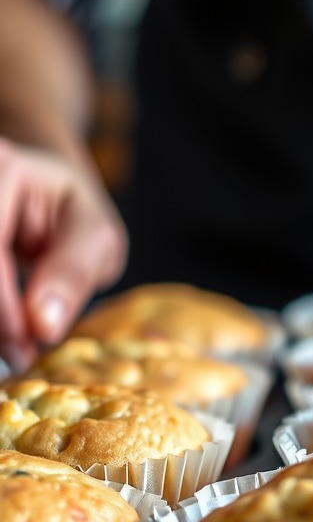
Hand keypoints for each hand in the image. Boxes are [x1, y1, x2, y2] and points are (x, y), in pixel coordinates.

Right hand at [0, 138, 125, 370]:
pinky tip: (4, 335)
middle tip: (16, 357)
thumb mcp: (94, 237)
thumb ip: (72, 273)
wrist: (42, 195)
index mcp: (2, 165)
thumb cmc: (72, 213)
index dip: (1, 306)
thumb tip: (43, 325)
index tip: (22, 348)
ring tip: (12, 349)